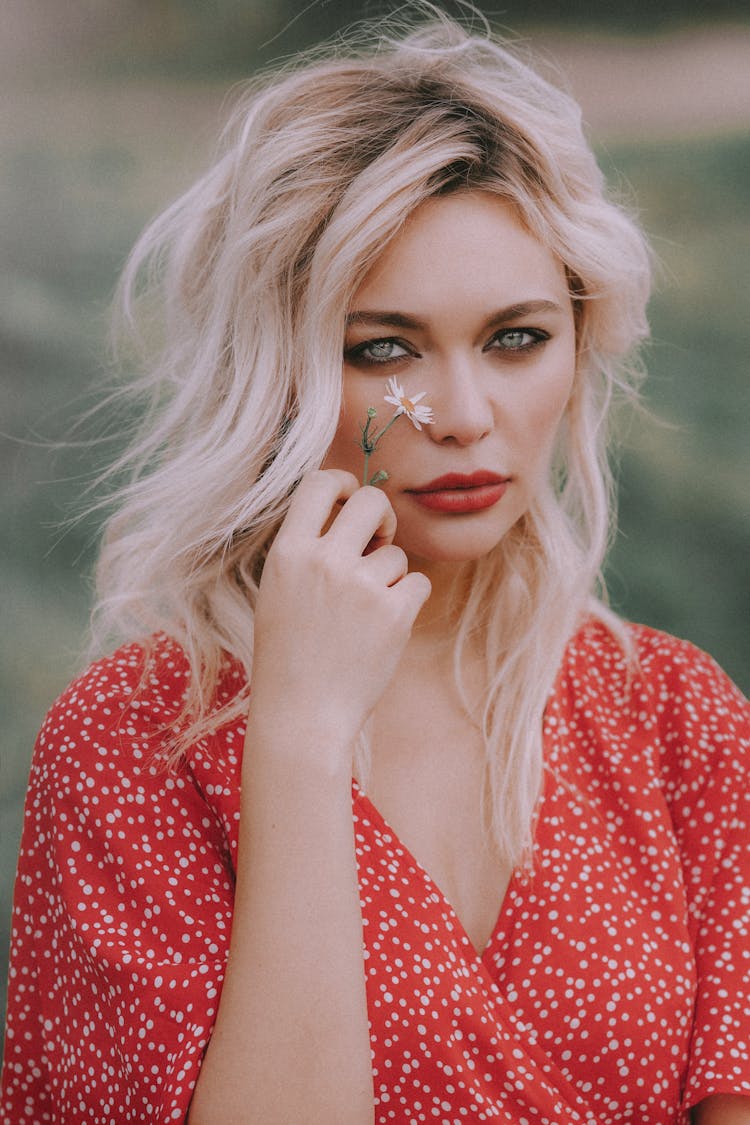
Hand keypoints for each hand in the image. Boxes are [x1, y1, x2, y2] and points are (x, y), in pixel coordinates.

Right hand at [249, 470, 430, 766]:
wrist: (303, 714)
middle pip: (372, 501)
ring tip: (363, 616)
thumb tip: (348, 508)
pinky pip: (417, 584)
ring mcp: (360, 586)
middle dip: (382, 518)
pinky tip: (382, 630)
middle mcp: (323, 561)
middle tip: (378, 543)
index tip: (351, 502)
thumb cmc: (289, 654)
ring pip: (397, 554)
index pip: (320, 483)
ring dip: (389, 578)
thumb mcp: (279, 590)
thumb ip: (308, 549)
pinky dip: (407, 603)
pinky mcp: (393, 613)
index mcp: (288, 552)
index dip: (343, 484)